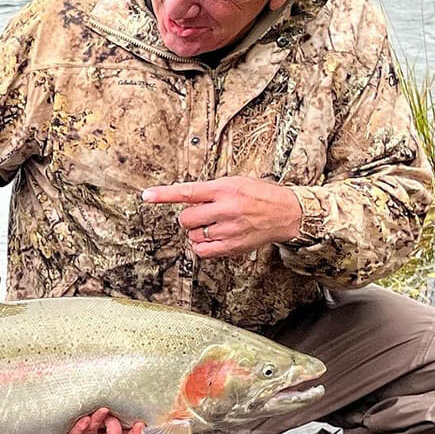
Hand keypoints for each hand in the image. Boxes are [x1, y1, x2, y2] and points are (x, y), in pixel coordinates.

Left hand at [58, 408, 144, 433]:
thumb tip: (124, 389)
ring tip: (101, 410)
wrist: (56, 412)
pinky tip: (85, 419)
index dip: (135, 433)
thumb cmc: (80, 406)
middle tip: (111, 412)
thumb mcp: (99, 404)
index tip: (140, 424)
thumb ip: (113, 402)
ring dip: (98, 420)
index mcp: (108, 433)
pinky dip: (81, 426)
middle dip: (115, 425)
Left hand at [142, 176, 301, 258]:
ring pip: (193, 235)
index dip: (164, 195)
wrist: (287, 213)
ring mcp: (229, 230)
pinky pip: (202, 251)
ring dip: (198, 232)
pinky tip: (213, 238)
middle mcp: (226, 209)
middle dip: (190, 217)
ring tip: (216, 225)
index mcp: (225, 189)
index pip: (188, 191)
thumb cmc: (259, 196)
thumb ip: (210, 191)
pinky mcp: (232, 246)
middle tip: (205, 214)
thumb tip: (185, 199)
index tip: (146, 195)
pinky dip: (202, 246)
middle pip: (186, 218)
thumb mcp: (235, 183)